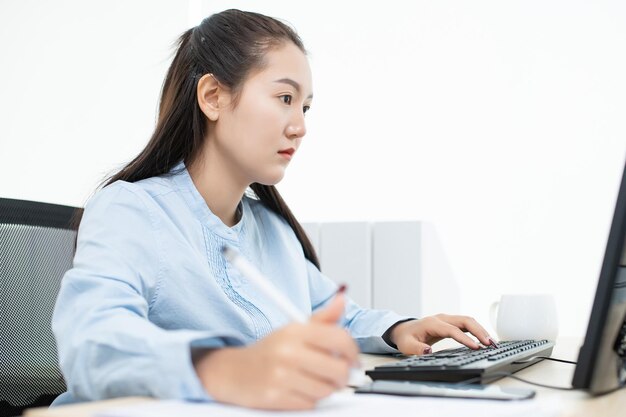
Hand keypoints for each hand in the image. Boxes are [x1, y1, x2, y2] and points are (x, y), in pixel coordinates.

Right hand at [193, 293, 358, 409]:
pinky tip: (299, 390)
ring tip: (313, 380)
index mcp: (295, 331)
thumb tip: (342, 299)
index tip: (353, 359)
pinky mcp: (276, 397)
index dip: (353, 352)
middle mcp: (288, 351)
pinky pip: (310, 404)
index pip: (339, 338)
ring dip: (325, 389)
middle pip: (338, 369)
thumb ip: (322, 318)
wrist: (233, 372)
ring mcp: (281, 375)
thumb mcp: (293, 329)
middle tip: (338, 375)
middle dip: (342, 375)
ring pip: (327, 390)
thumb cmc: (269, 351)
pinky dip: (309, 400)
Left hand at [389, 314, 492, 354]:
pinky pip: (467, 324)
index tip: (476, 347)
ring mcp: (447, 319)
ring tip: (492, 343)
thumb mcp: (407, 345)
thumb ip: (416, 349)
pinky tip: (485, 340)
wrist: (404, 330)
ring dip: (481, 330)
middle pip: (465, 321)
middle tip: (490, 344)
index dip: (465, 338)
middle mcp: (442, 318)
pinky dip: (477, 330)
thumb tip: (428, 350)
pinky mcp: (451, 323)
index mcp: (432, 323)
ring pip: (468, 321)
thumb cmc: (406, 338)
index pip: (453, 330)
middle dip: (479, 331)